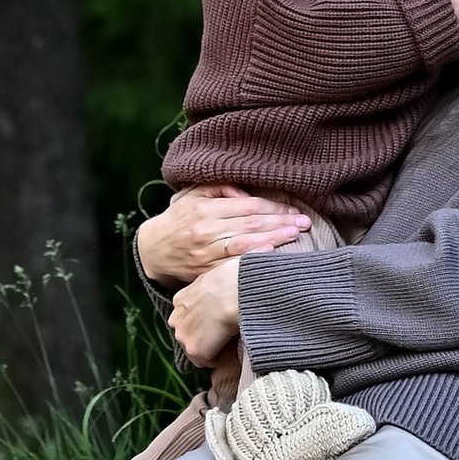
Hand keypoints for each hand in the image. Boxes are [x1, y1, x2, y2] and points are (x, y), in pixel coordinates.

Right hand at [138, 186, 314, 284]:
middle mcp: (205, 230)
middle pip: (251, 225)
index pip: (248, 206)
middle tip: (304, 223)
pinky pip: (233, 266)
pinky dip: (253, 262)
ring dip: (273, 241)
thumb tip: (244, 191)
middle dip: (281, 224)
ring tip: (295, 237)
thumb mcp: (193, 195)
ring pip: (245, 246)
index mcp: (205, 208)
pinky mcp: (205, 271)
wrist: (154, 249)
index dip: (273, 208)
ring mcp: (205, 253)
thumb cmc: (179, 218)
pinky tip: (271, 258)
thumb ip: (219, 188)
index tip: (293, 210)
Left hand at [171, 257, 244, 370]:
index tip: (217, 322)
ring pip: (196, 349)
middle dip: (203, 336)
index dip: (202, 322)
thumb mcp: (217, 275)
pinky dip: (217, 358)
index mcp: (180, 299)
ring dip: (210, 347)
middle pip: (188, 335)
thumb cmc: (234, 279)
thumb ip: (213, 286)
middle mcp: (177, 318)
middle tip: (224, 333)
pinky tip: (229, 348)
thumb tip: (225, 284)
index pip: (187, 318)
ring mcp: (184, 335)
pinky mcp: (195, 349)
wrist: (236, 290)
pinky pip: (205, 361)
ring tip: (228, 340)